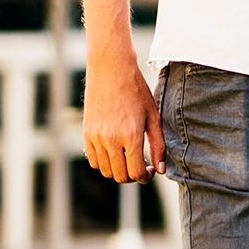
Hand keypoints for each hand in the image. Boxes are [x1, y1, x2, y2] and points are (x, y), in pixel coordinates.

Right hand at [83, 61, 164, 183]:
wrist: (111, 71)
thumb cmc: (137, 91)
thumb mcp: (153, 116)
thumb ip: (158, 145)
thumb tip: (161, 169)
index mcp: (130, 135)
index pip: (136, 172)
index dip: (145, 177)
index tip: (151, 171)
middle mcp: (110, 139)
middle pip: (120, 175)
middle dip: (133, 177)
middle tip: (142, 167)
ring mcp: (95, 137)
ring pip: (105, 171)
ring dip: (118, 171)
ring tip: (129, 159)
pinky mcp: (86, 134)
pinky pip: (94, 160)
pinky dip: (105, 163)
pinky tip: (116, 152)